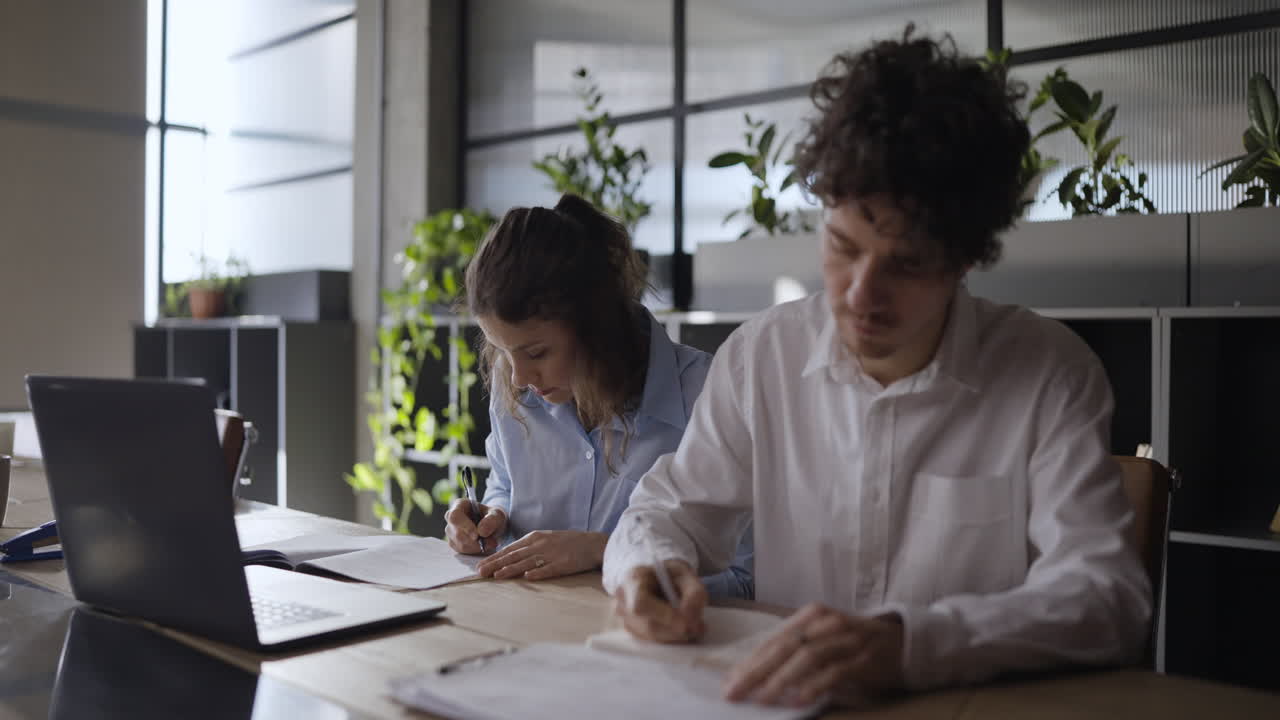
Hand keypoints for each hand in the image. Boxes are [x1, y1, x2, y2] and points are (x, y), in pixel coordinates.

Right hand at [444, 499, 505, 554]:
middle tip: (490, 542)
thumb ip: (491, 520)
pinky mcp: (453, 543)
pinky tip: (483, 546)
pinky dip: (474, 551)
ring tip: (490, 542)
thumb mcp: (498, 515)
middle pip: (456, 533)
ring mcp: (451, 531)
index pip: (455, 516)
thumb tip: (481, 531)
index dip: (464, 526)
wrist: (493, 526)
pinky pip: (462, 551)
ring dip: (477, 547)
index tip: (476, 536)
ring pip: (460, 544)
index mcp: (459, 505)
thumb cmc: (493, 517)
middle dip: (474, 541)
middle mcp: (451, 518)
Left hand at [476, 530, 606, 580]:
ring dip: (511, 569)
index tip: (480, 565)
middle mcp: (540, 544)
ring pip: (527, 562)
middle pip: (514, 555)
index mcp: (534, 537)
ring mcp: (551, 554)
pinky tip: (527, 577)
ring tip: (497, 576)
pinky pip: (548, 569)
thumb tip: (509, 557)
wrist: (591, 543)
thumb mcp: (545, 539)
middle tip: (480, 572)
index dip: (494, 558)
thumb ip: (528, 547)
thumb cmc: (567, 543)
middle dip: (496, 564)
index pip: (510, 549)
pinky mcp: (563, 564)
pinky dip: (538, 573)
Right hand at [613, 561, 707, 643]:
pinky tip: (682, 630)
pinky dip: (670, 638)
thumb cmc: (670, 574)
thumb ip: (694, 593)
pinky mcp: (632, 631)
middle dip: (676, 630)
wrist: (657, 577)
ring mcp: (624, 618)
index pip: (641, 604)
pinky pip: (651, 641)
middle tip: (700, 628)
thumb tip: (691, 619)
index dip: (664, 617)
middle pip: (647, 625)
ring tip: (695, 628)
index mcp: (633, 579)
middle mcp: (623, 600)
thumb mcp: (687, 574)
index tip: (687, 624)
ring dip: (675, 636)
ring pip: (651, 636)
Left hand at [723, 603, 903, 706]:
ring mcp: (846, 638)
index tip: (729, 681)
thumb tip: (755, 673)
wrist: (902, 640)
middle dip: (756, 671)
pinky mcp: (864, 657)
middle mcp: (826, 622)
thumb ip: (795, 650)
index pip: (774, 639)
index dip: (750, 661)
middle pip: (785, 646)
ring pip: (807, 657)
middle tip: (735, 692)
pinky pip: (836, 671)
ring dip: (781, 680)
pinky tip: (799, 699)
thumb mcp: (822, 639)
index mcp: (812, 615)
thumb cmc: (853, 643)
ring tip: (762, 699)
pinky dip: (815, 685)